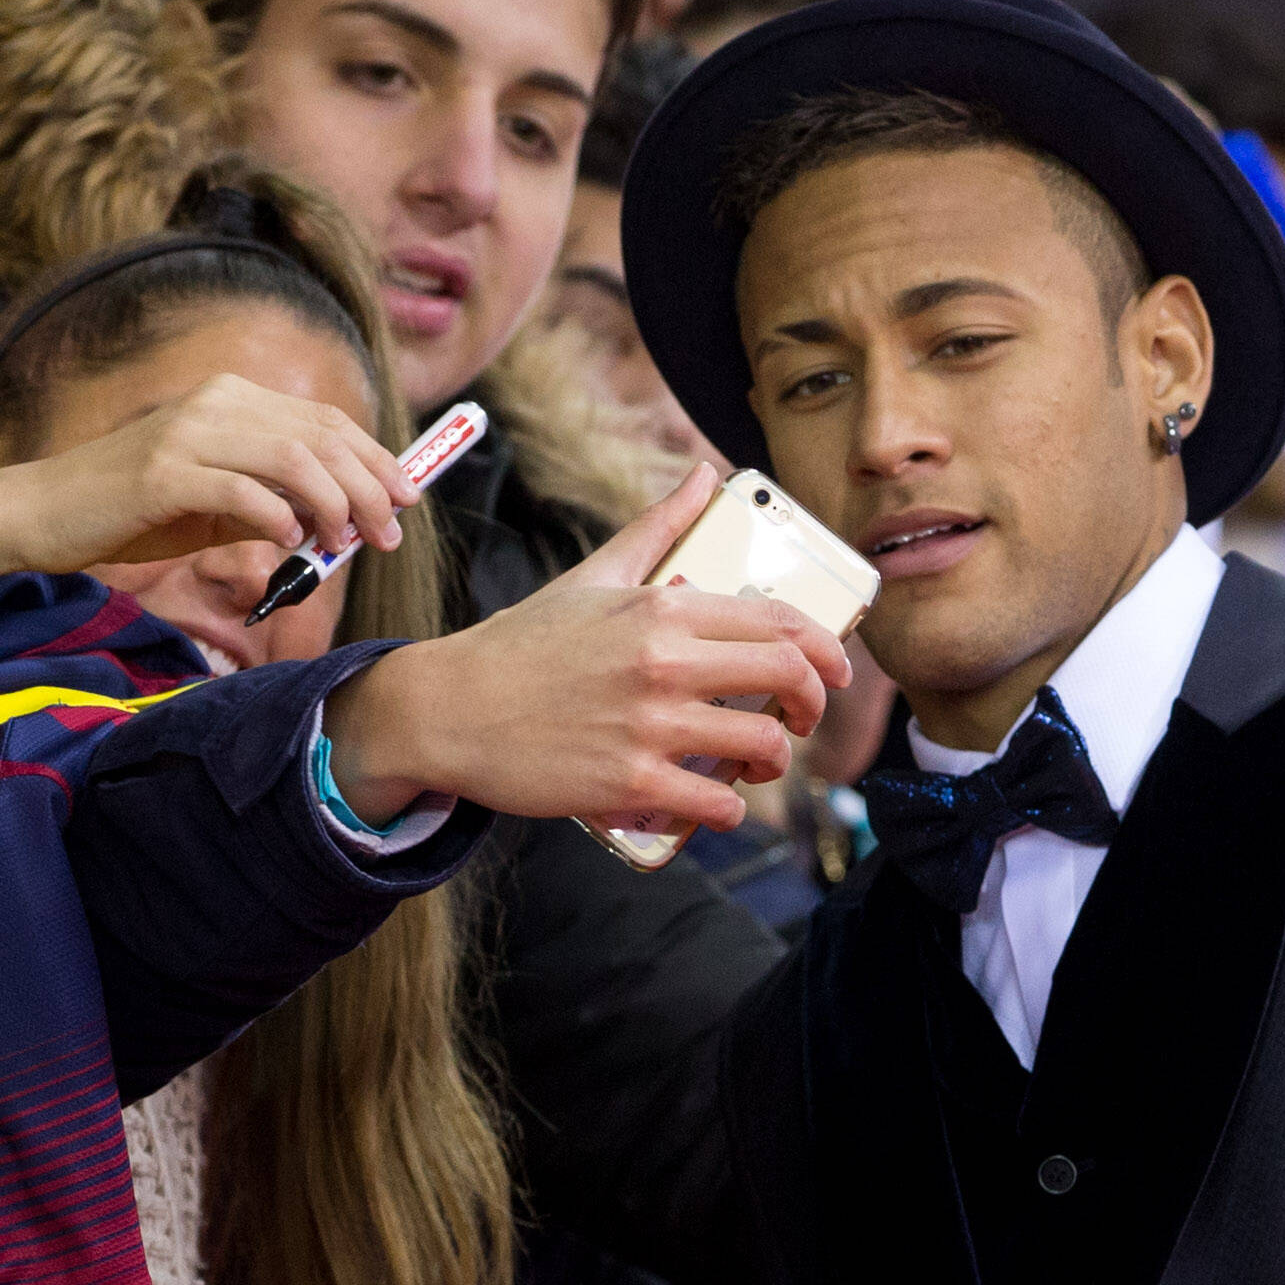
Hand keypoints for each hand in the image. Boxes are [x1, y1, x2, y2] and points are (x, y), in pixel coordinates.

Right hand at [0, 370, 410, 576]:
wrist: (44, 513)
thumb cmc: (132, 512)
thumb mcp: (214, 504)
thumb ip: (272, 505)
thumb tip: (339, 527)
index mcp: (232, 400)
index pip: (326, 421)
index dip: (377, 459)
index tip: (408, 499)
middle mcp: (216, 404)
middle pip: (320, 437)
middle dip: (369, 487)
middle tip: (389, 535)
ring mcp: (187, 434)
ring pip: (292, 458)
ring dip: (333, 504)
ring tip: (346, 544)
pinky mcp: (162, 473)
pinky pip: (242, 490)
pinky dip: (277, 518)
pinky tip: (289, 544)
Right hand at [322, 462, 842, 830]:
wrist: (450, 709)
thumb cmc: (522, 645)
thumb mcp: (592, 576)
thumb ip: (657, 528)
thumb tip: (704, 473)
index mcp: (661, 608)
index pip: (777, 620)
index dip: (823, 649)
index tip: (834, 670)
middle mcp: (662, 663)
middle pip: (786, 676)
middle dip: (812, 703)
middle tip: (799, 718)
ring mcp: (647, 726)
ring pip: (760, 744)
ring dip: (774, 760)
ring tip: (758, 763)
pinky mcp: (627, 784)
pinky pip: (715, 805)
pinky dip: (728, 810)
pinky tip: (718, 804)